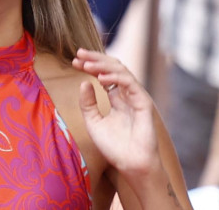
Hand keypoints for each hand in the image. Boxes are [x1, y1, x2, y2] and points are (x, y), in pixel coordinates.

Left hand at [72, 48, 161, 178]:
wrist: (130, 164)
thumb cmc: (114, 146)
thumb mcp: (93, 122)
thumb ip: (87, 103)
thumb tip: (83, 83)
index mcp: (116, 98)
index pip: (103, 75)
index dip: (90, 66)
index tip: (74, 62)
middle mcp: (127, 95)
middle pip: (112, 69)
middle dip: (95, 59)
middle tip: (79, 54)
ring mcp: (136, 97)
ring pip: (122, 72)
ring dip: (103, 65)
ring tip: (86, 64)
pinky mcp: (144, 103)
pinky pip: (131, 84)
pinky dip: (116, 77)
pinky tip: (100, 77)